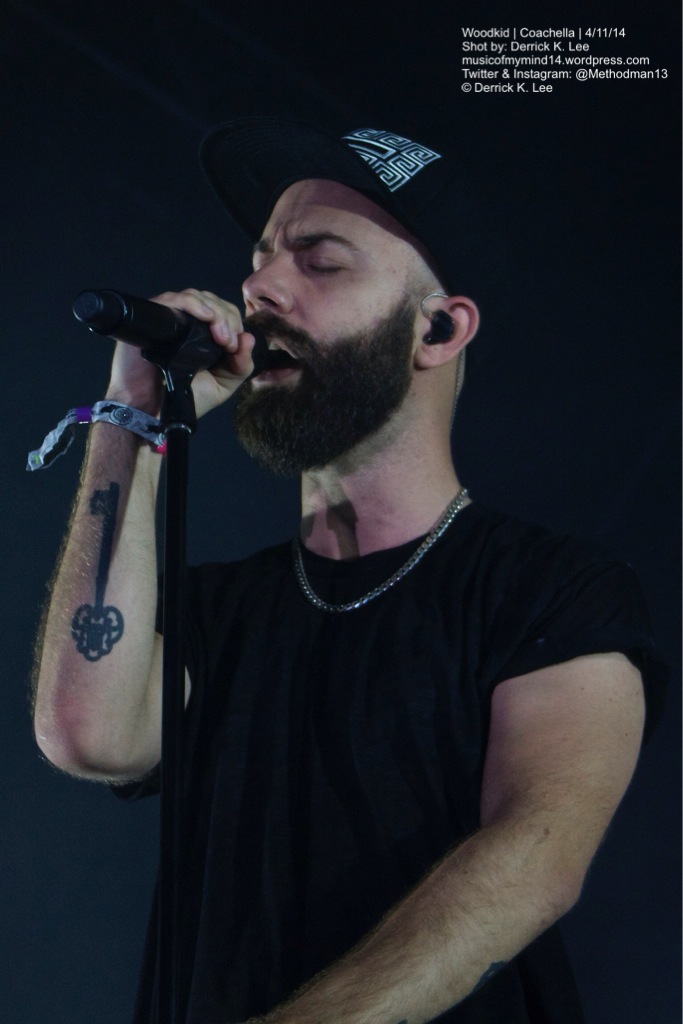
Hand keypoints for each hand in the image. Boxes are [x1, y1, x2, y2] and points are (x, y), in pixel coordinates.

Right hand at [106, 288, 257, 417]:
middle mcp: (188, 321)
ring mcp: (170, 317)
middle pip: (212, 301)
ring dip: (215, 312)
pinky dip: (192, 303)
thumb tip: (248, 338)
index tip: (234, 348)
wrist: (155, 409)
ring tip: (220, 336)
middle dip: (227, 318)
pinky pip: (172, 299)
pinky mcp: (153, 317)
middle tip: (228, 344)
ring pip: (195, 296)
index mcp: (205, 333)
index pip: (224, 311)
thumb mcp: (224, 384)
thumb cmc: (187, 397)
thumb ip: (241, 365)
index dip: (234, 323)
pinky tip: (206, 315)